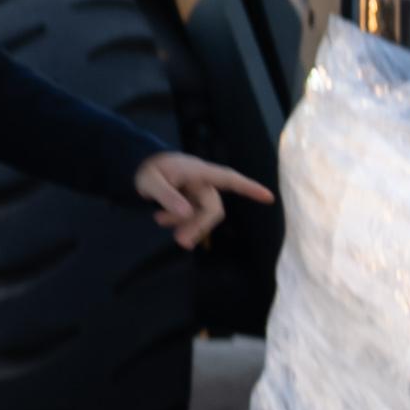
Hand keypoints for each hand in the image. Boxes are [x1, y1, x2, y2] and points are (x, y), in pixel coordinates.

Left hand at [134, 150, 271, 249]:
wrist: (140, 167)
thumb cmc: (149, 169)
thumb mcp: (150, 181)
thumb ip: (167, 196)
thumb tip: (187, 213)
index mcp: (198, 172)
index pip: (228, 179)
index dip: (248, 188)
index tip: (268, 197)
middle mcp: (203, 183)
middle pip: (213, 208)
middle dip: (199, 225)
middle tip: (180, 242)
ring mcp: (198, 194)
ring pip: (203, 216)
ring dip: (187, 224)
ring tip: (158, 221)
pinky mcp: (192, 203)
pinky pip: (193, 217)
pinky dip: (180, 222)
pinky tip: (161, 219)